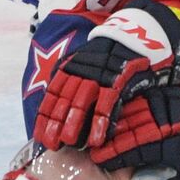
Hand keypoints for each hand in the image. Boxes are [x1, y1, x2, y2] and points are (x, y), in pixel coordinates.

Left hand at [33, 0, 179, 149]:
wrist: (140, 34)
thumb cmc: (112, 57)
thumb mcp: (88, 63)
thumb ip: (73, 80)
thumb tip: (56, 105)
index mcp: (73, 64)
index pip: (54, 92)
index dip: (46, 115)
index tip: (40, 136)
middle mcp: (83, 67)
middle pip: (65, 97)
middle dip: (56, 122)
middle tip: (52, 145)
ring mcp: (101, 71)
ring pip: (83, 99)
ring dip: (75, 123)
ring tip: (72, 144)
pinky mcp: (119, 76)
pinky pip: (107, 101)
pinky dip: (101, 120)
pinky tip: (97, 137)